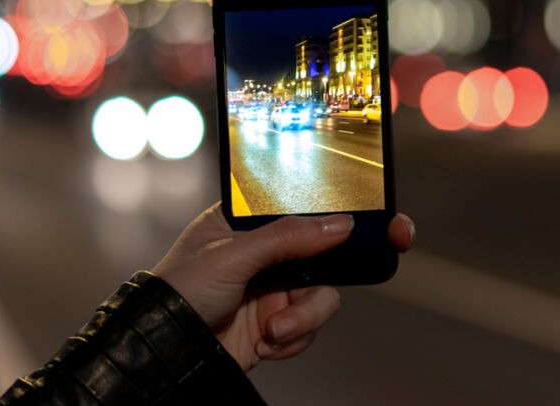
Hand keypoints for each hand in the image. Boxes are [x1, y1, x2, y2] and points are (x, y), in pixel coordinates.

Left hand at [151, 203, 414, 370]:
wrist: (164, 355)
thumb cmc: (179, 291)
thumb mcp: (232, 256)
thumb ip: (288, 238)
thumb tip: (341, 224)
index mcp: (249, 220)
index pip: (306, 205)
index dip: (345, 206)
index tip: (384, 210)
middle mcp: (266, 251)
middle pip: (328, 247)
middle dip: (354, 256)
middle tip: (395, 243)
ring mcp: (273, 288)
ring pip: (324, 293)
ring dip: (305, 316)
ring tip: (273, 330)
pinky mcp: (277, 323)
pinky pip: (309, 326)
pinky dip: (292, 338)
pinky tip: (263, 343)